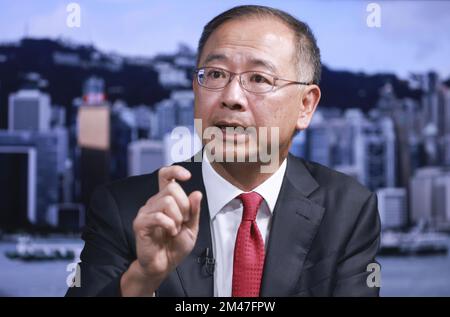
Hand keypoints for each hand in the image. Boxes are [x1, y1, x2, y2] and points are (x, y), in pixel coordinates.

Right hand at [122, 165, 201, 295]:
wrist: (164, 266)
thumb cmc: (175, 247)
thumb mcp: (192, 228)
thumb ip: (194, 211)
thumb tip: (197, 193)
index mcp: (165, 200)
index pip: (165, 175)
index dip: (175, 170)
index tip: (187, 175)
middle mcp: (153, 202)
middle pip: (172, 188)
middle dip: (184, 206)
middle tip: (182, 221)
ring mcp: (145, 212)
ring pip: (167, 201)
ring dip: (177, 218)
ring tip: (175, 229)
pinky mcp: (140, 223)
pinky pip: (159, 216)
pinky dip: (170, 225)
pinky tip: (170, 232)